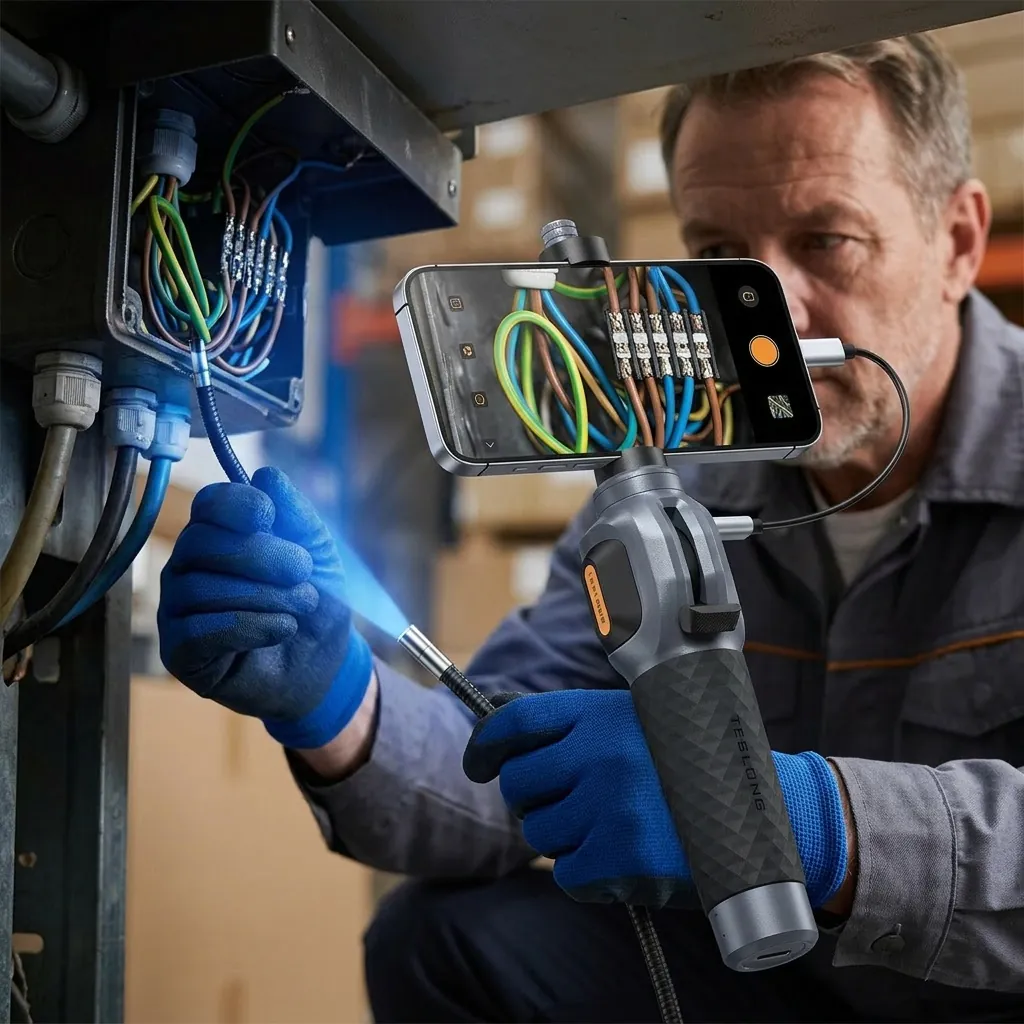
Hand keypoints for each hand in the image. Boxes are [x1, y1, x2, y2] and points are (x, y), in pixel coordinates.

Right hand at [158, 467, 372, 748]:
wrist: (324, 665)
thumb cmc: (313, 603)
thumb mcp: (317, 552)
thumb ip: (296, 513)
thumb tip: (266, 474)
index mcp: (217, 536)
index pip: (207, 505)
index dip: (235, 504)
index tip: (269, 516)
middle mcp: (187, 568)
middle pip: (201, 542)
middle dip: (260, 554)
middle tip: (302, 571)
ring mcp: (177, 610)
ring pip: (202, 587)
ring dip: (265, 595)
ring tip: (302, 606)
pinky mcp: (179, 653)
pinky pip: (200, 630)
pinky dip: (249, 626)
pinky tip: (282, 629)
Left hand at [464, 689, 848, 908]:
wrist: (772, 811)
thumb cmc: (697, 762)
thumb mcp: (640, 721)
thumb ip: (582, 728)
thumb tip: (510, 744)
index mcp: (600, 712)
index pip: (516, 721)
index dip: (486, 745)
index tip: (478, 765)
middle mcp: (598, 752)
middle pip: (520, 784)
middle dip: (532, 800)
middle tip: (565, 806)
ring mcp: (608, 804)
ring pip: (540, 832)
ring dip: (564, 838)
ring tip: (611, 830)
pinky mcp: (621, 854)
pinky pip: (568, 873)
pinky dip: (588, 875)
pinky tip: (624, 860)